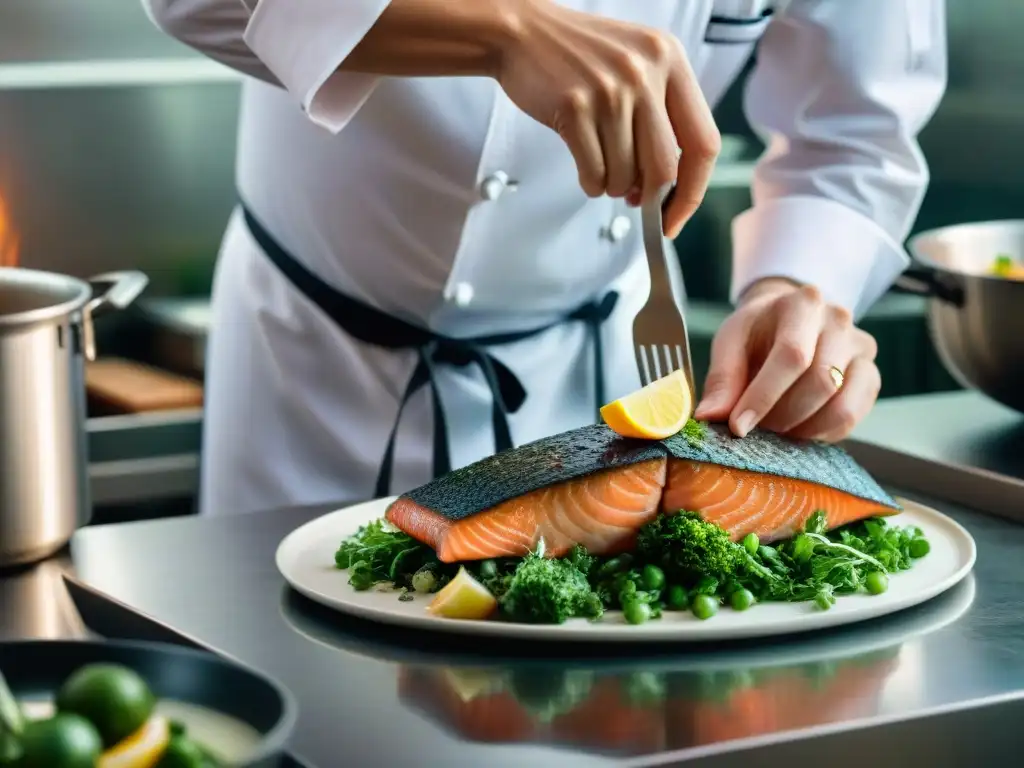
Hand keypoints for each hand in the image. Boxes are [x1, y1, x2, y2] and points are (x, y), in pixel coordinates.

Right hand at [496, 0, 720, 235]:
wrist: (524, 32)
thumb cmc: (580, 56)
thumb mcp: (637, 65)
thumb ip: (660, 115)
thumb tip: (668, 188)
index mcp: (671, 60)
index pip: (704, 142)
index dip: (693, 191)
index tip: (677, 216)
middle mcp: (645, 73)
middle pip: (664, 168)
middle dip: (650, 198)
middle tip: (636, 201)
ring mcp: (610, 90)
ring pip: (626, 175)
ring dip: (612, 186)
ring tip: (600, 165)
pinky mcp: (574, 107)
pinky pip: (593, 172)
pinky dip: (590, 183)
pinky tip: (584, 167)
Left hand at [693, 279, 880, 441]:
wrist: (789, 319)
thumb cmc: (757, 331)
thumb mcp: (730, 342)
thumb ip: (722, 379)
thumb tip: (709, 416)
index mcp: (803, 304)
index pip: (792, 356)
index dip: (763, 397)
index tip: (738, 427)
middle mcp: (840, 321)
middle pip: (820, 382)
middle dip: (782, 416)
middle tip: (756, 427)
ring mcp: (861, 348)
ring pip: (842, 406)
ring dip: (803, 429)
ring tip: (775, 428)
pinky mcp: (870, 375)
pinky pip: (853, 417)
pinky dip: (822, 433)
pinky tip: (798, 427)